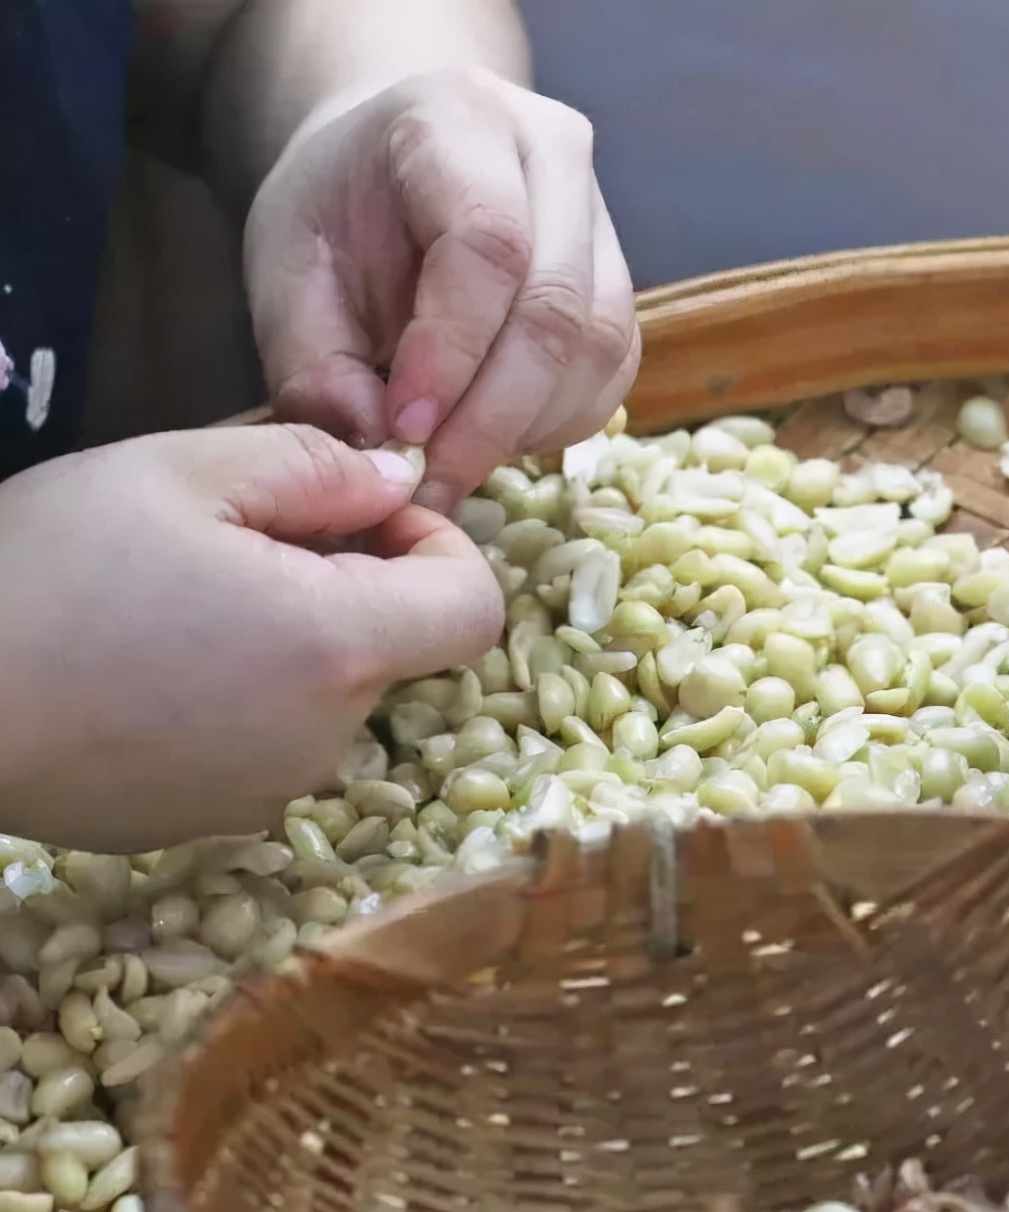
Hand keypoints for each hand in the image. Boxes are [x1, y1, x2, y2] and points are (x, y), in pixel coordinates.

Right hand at [0, 424, 502, 851]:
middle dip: (348, 579)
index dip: (439, 544)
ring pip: (328, 689)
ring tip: (179, 597)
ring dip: (290, 633)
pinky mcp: (209, 821)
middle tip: (240, 537)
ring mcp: (268, 793)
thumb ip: (317, 466)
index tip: (362, 511)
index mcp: (337, 651)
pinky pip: (268, 738)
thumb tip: (398, 480)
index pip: (474, 606)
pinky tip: (152, 661)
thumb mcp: (180, 471)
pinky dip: (244, 691)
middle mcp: (325, 740)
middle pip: (396, 645)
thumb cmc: (45, 569)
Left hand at [244, 66, 640, 513]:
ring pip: (600, 347)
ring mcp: (601, 217)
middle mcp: (553, 154)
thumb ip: (311, 359)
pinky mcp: (618, 284)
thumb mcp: (284, 270)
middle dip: (493, 414)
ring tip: (455, 462)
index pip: (489, 243)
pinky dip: (557, 425)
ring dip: (528, 427)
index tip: (402, 427)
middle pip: (559, 306)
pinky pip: (612, 373)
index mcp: (459, 118)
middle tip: (431, 478)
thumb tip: (373, 440)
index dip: (452, 351)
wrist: (387, 169)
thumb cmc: (334, 214)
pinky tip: (496, 439)